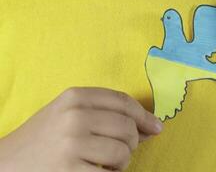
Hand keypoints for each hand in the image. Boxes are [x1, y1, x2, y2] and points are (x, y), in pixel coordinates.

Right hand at [0, 87, 162, 171]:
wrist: (7, 164)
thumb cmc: (45, 139)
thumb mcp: (70, 115)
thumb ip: (107, 115)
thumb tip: (152, 127)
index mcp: (75, 97)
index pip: (123, 102)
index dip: (144, 115)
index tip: (156, 127)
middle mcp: (74, 116)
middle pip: (128, 128)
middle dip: (131, 143)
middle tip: (120, 152)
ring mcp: (72, 143)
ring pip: (123, 152)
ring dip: (121, 163)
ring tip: (103, 164)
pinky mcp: (71, 170)